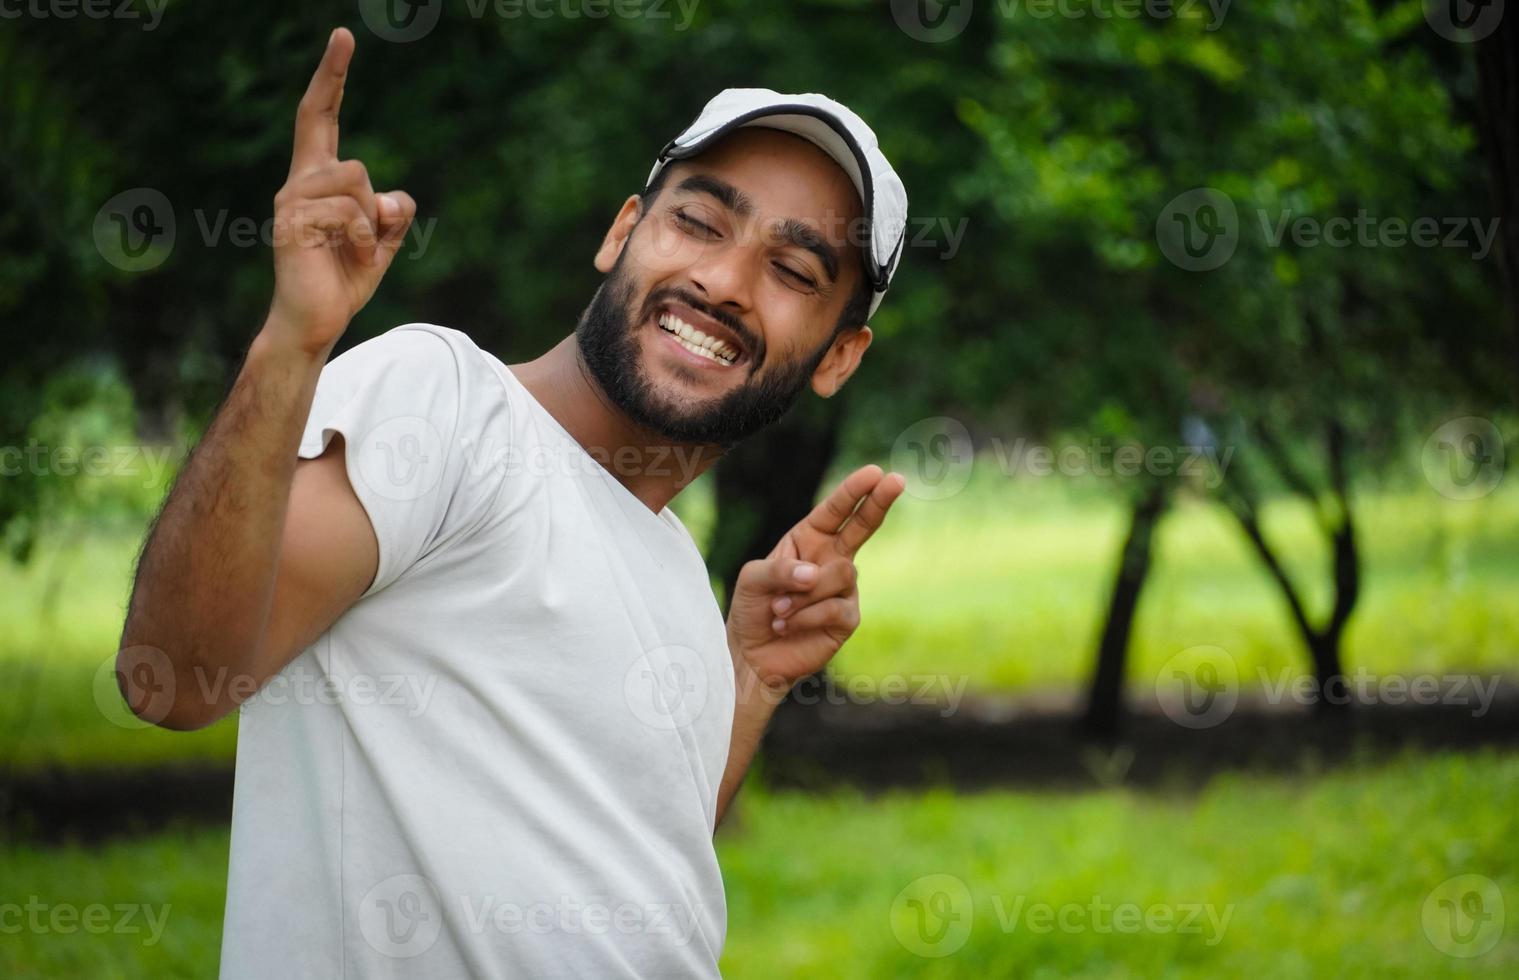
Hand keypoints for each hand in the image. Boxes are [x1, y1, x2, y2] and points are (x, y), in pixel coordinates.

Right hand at [264, 27, 417, 355]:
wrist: (315, 323)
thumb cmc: (343, 280)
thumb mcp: (382, 242)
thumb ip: (392, 214)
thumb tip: (391, 195)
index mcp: (317, 181)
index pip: (319, 117)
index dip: (331, 78)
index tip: (343, 37)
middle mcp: (298, 182)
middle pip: (322, 125)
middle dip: (333, 87)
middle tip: (351, 92)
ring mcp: (291, 200)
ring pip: (355, 176)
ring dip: (371, 219)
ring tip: (357, 249)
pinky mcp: (292, 223)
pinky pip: (351, 211)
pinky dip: (366, 239)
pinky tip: (352, 259)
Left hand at [726, 464, 906, 692]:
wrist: (753, 656)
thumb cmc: (752, 611)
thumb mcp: (753, 579)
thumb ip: (780, 569)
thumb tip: (815, 573)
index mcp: (809, 540)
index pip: (835, 511)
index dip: (854, 491)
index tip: (874, 472)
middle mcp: (831, 559)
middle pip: (863, 527)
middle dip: (879, 502)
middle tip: (897, 480)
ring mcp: (843, 589)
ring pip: (841, 572)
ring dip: (804, 593)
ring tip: (779, 611)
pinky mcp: (847, 618)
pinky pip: (837, 607)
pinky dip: (806, 616)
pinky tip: (787, 626)